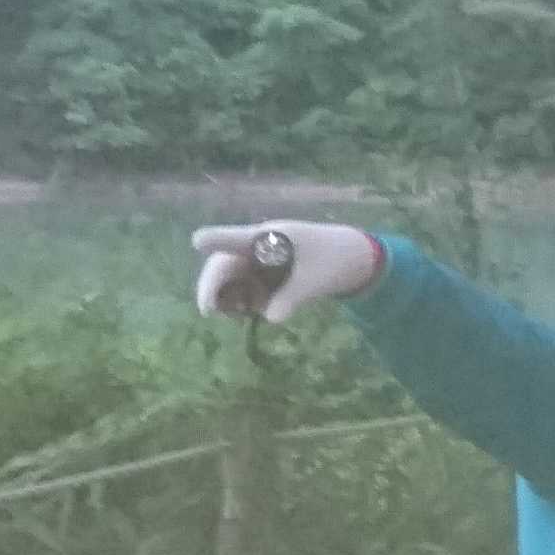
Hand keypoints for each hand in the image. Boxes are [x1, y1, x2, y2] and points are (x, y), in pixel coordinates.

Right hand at [191, 221, 380, 323]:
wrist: (356, 257)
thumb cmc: (336, 259)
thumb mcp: (317, 280)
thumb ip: (292, 297)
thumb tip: (268, 317)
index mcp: (272, 237)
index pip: (239, 237)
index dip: (217, 238)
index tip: (198, 240)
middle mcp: (258, 246)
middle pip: (224, 262)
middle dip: (212, 285)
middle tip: (208, 311)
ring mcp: (258, 260)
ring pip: (229, 277)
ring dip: (224, 296)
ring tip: (236, 314)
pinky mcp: (262, 274)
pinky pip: (242, 288)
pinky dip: (239, 301)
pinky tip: (247, 313)